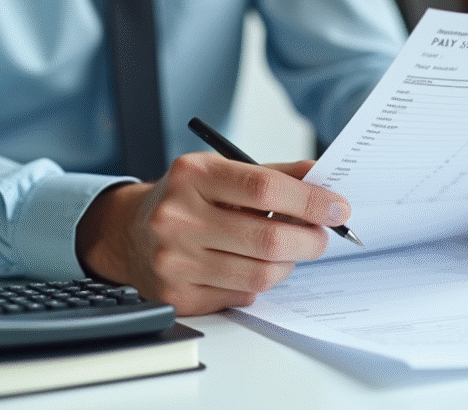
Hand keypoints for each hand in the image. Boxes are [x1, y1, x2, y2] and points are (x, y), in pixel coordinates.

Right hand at [75, 154, 350, 315]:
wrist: (129, 232)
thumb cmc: (187, 198)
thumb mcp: (221, 171)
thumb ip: (274, 174)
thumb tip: (322, 180)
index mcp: (192, 176)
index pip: (264, 188)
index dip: (310, 201)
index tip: (338, 208)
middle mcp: (177, 217)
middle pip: (267, 239)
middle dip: (309, 240)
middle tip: (321, 237)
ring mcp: (174, 260)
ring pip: (258, 276)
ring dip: (286, 265)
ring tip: (287, 252)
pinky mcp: (176, 295)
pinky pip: (239, 297)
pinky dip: (255, 284)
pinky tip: (247, 266)